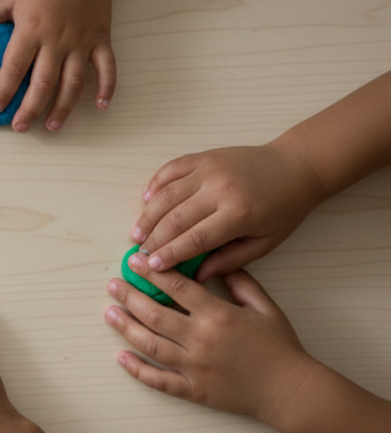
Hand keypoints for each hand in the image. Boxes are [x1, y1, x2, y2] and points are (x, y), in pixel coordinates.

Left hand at [0, 0, 115, 131]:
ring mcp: (81, 43)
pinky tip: (101, 106)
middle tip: (19, 127)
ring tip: (52, 127)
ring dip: (62, 108)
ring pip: (72, 84)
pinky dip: (107, 88)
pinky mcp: (100, 40)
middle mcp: (56, 40)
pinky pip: (107, 68)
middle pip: (42, 84)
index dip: (3, 90)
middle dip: (29, 109)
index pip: (14, 67)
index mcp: (30, 30)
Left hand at [105, 253, 320, 424]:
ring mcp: (194, 367)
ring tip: (109, 313)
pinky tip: (121, 357)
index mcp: (218, 315)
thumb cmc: (280, 346)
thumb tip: (213, 262)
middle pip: (155, 314)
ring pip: (150, 345)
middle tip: (113, 284)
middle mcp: (201, 340)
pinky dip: (137, 370)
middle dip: (130, 296)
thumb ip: (240, 281)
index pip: (176, 287)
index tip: (133, 261)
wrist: (290, 390)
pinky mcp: (193, 390)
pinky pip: (159, 381)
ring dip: (126, 328)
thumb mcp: (265, 306)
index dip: (151, 272)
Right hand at [132, 144, 326, 278]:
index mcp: (238, 214)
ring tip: (137, 233)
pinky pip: (170, 169)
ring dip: (147, 215)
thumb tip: (198, 275)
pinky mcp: (203, 156)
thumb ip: (231, 260)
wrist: (296, 167)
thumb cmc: (284, 208)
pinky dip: (155, 184)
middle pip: (175, 218)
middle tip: (139, 253)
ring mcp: (209, 169)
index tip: (152, 267)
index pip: (195, 239)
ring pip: (166, 194)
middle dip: (153, 239)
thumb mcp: (265, 242)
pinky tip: (146, 200)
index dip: (170, 254)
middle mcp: (220, 189)